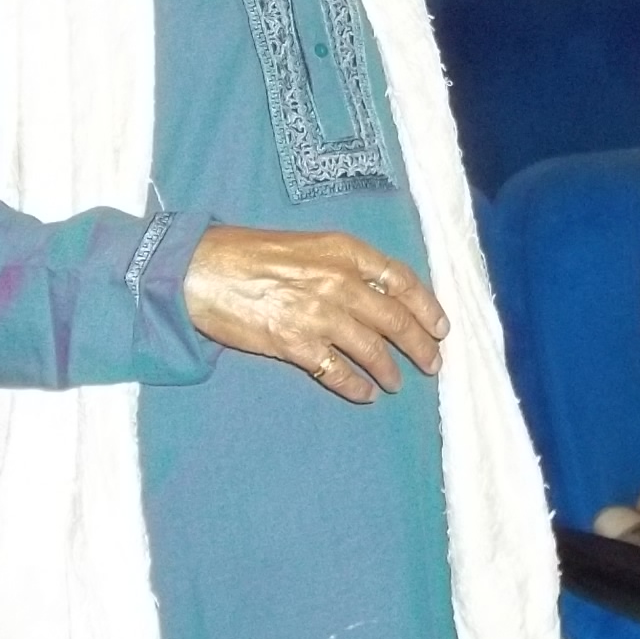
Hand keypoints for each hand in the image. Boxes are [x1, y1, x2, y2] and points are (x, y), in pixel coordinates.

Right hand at [182, 226, 448, 402]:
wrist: (199, 270)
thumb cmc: (247, 252)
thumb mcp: (306, 244)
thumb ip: (342, 265)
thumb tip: (375, 291)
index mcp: (344, 251)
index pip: (402, 279)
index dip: (427, 306)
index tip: (441, 327)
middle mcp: (338, 281)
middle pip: (396, 319)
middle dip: (420, 346)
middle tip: (432, 363)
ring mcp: (318, 315)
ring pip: (372, 350)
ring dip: (390, 370)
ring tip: (397, 382)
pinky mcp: (294, 344)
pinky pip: (337, 372)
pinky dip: (355, 386)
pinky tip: (364, 394)